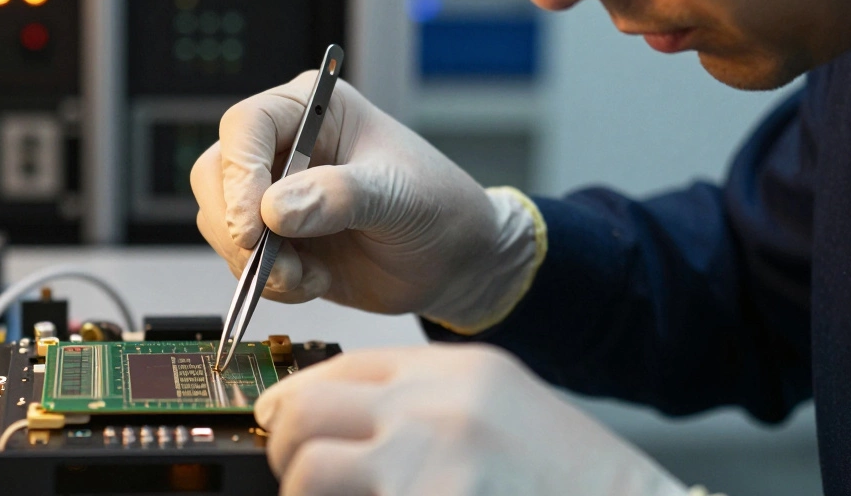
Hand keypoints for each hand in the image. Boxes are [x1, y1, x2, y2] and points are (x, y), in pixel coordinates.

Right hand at [190, 72, 538, 326]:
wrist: (456, 262)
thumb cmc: (438, 207)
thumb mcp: (398, 197)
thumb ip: (339, 196)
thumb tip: (274, 211)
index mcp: (313, 111)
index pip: (247, 125)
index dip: (240, 174)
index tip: (253, 224)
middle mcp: (284, 147)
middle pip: (216, 174)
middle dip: (237, 227)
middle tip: (273, 262)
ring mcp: (275, 194)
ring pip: (220, 223)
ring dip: (255, 262)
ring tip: (309, 276)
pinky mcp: (275, 239)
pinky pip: (240, 261)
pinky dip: (270, 282)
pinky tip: (315, 281)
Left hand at [255, 344, 689, 495]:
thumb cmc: (573, 480)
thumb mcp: (502, 410)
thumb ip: (426, 404)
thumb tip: (341, 418)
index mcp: (458, 371)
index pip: (342, 367)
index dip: (295, 398)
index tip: (277, 422)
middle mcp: (434, 409)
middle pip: (306, 413)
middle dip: (286, 449)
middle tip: (295, 472)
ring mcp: (423, 467)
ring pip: (308, 473)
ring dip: (305, 491)